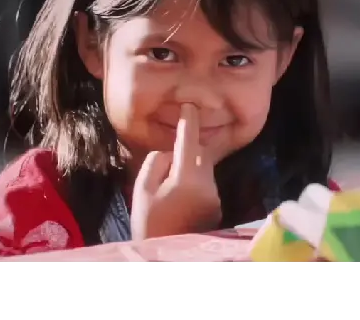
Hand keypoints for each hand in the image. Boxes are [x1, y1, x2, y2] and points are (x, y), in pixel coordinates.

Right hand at [131, 103, 221, 240]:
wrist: (169, 254)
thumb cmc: (151, 223)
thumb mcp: (142, 190)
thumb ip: (156, 162)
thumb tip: (170, 152)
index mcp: (188, 177)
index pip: (190, 140)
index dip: (189, 121)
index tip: (189, 106)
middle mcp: (207, 183)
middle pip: (201, 153)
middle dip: (188, 148)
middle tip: (169, 158)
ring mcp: (215, 196)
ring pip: (204, 167)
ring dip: (191, 166)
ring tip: (171, 185)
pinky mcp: (217, 207)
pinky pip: (206, 183)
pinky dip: (195, 181)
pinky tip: (181, 197)